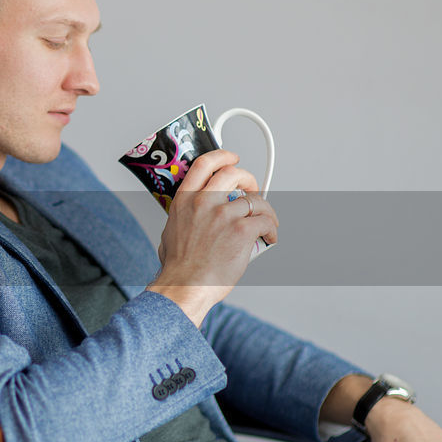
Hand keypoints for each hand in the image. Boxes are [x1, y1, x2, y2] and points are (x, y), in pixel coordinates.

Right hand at [146, 150, 277, 324]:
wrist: (185, 286)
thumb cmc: (178, 267)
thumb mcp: (170, 233)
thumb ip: (183, 219)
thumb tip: (191, 220)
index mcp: (185, 200)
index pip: (205, 164)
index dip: (223, 156)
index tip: (232, 158)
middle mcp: (204, 202)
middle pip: (233, 173)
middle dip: (248, 179)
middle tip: (252, 191)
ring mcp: (223, 215)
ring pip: (255, 200)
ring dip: (265, 210)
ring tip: (267, 222)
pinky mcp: (241, 230)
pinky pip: (265, 220)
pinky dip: (272, 228)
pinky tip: (269, 237)